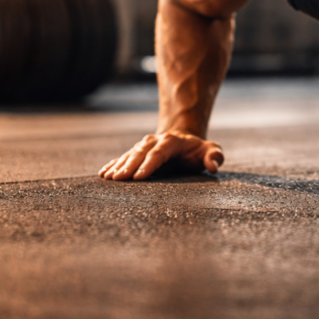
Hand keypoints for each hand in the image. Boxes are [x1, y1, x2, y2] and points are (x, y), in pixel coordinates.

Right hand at [99, 130, 223, 180]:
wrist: (183, 139)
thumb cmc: (198, 150)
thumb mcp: (211, 150)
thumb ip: (215, 156)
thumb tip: (213, 166)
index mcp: (172, 141)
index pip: (159, 152)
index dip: (149, 164)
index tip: (139, 177)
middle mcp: (155, 141)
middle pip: (140, 152)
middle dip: (129, 165)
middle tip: (118, 179)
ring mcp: (144, 145)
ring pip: (130, 154)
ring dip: (118, 165)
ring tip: (108, 177)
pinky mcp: (136, 152)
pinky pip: (123, 157)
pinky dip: (113, 164)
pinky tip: (103, 173)